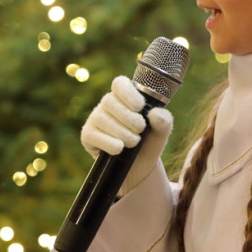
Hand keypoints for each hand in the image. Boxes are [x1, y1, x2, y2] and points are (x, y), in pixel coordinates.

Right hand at [81, 75, 173, 193]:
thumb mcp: (161, 132)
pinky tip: (120, 148)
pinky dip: (110, 143)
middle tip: (140, 130)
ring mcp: (95, 119)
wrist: (139, 168)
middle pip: (110, 101)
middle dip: (129, 118)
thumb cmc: (149, 143)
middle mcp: (107, 105)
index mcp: (125, 97)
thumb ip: (164, 121)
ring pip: (102, 119)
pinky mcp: (87, 135)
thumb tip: (156, 114)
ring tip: (134, 142)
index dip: (129, 94)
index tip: (140, 108)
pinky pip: (94, 135)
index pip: (119, 83)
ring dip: (122, 133)